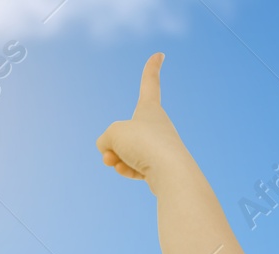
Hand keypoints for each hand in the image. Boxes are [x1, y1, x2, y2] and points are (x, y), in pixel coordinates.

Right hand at [95, 53, 192, 195]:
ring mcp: (159, 148)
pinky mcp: (161, 168)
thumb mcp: (113, 135)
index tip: (160, 55)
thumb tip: (111, 154)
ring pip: (127, 151)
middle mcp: (157, 126)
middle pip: (123, 132)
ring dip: (115, 158)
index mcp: (150, 108)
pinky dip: (126, 170)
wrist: (171, 175)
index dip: (152, 68)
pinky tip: (125, 172)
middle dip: (112, 144)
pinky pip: (135, 167)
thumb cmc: (144, 145)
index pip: (150, 83)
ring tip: (116, 163)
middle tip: (109, 154)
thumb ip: (107, 140)